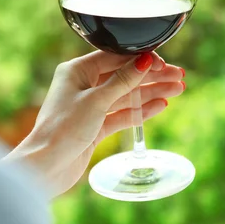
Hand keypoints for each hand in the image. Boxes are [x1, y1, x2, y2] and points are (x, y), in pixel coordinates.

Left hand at [4, 51, 185, 196]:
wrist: (46, 166)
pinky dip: (141, 111)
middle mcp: (83, 85)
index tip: (163, 63)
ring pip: (126, 95)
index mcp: (76, 70)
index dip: (140, 59)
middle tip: (178, 75)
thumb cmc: (63, 129)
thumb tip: (145, 60)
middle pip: (124, 76)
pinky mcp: (95, 125)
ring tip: (178, 89)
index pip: (115, 57)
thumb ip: (123, 81)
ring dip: (151, 92)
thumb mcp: (97, 101)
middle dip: (151, 76)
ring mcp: (90, 105)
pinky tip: (161, 105)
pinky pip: (122, 114)